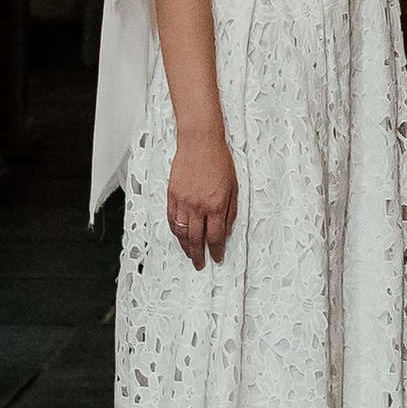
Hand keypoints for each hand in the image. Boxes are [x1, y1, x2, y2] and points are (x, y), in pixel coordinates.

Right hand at [167, 132, 238, 267]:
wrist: (200, 142)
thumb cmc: (219, 160)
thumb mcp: (234, 186)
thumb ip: (231, 211)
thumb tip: (227, 230)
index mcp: (217, 204)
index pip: (216, 237)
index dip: (216, 251)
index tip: (216, 258)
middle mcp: (199, 206)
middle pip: (197, 240)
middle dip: (199, 256)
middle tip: (200, 264)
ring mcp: (183, 202)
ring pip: (183, 233)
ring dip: (186, 248)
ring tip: (189, 255)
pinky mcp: (172, 196)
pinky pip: (172, 220)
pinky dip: (176, 232)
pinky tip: (179, 237)